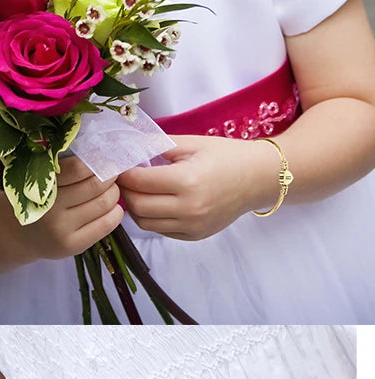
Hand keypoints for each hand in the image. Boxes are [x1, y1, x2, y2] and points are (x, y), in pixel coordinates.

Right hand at [25, 155, 123, 258]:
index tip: (102, 158)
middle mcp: (50, 209)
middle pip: (96, 185)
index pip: (78, 168)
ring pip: (104, 203)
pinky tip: (111, 208)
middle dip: (109, 177)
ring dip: (114, 193)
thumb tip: (103, 157)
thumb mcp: (40, 180)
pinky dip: (116, 212)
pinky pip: (106, 224)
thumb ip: (64, 169)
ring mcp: (60, 230)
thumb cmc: (35, 201)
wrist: (18, 236)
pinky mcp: (72, 246)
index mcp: (40, 186)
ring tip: (109, 191)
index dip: (96, 160)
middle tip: (109, 174)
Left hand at [117, 135, 276, 240]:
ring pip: (144, 223)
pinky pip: (160, 230)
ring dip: (134, 208)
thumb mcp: (193, 144)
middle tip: (122, 180)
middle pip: (137, 206)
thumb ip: (158, 146)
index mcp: (187, 181)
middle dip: (124, 192)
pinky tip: (154, 203)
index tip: (117, 166)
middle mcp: (188, 208)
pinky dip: (150, 218)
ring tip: (136, 192)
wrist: (261, 178)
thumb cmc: (228, 155)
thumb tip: (127, 148)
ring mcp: (192, 225)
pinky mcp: (194, 235)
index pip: (139, 182)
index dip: (123, 174)